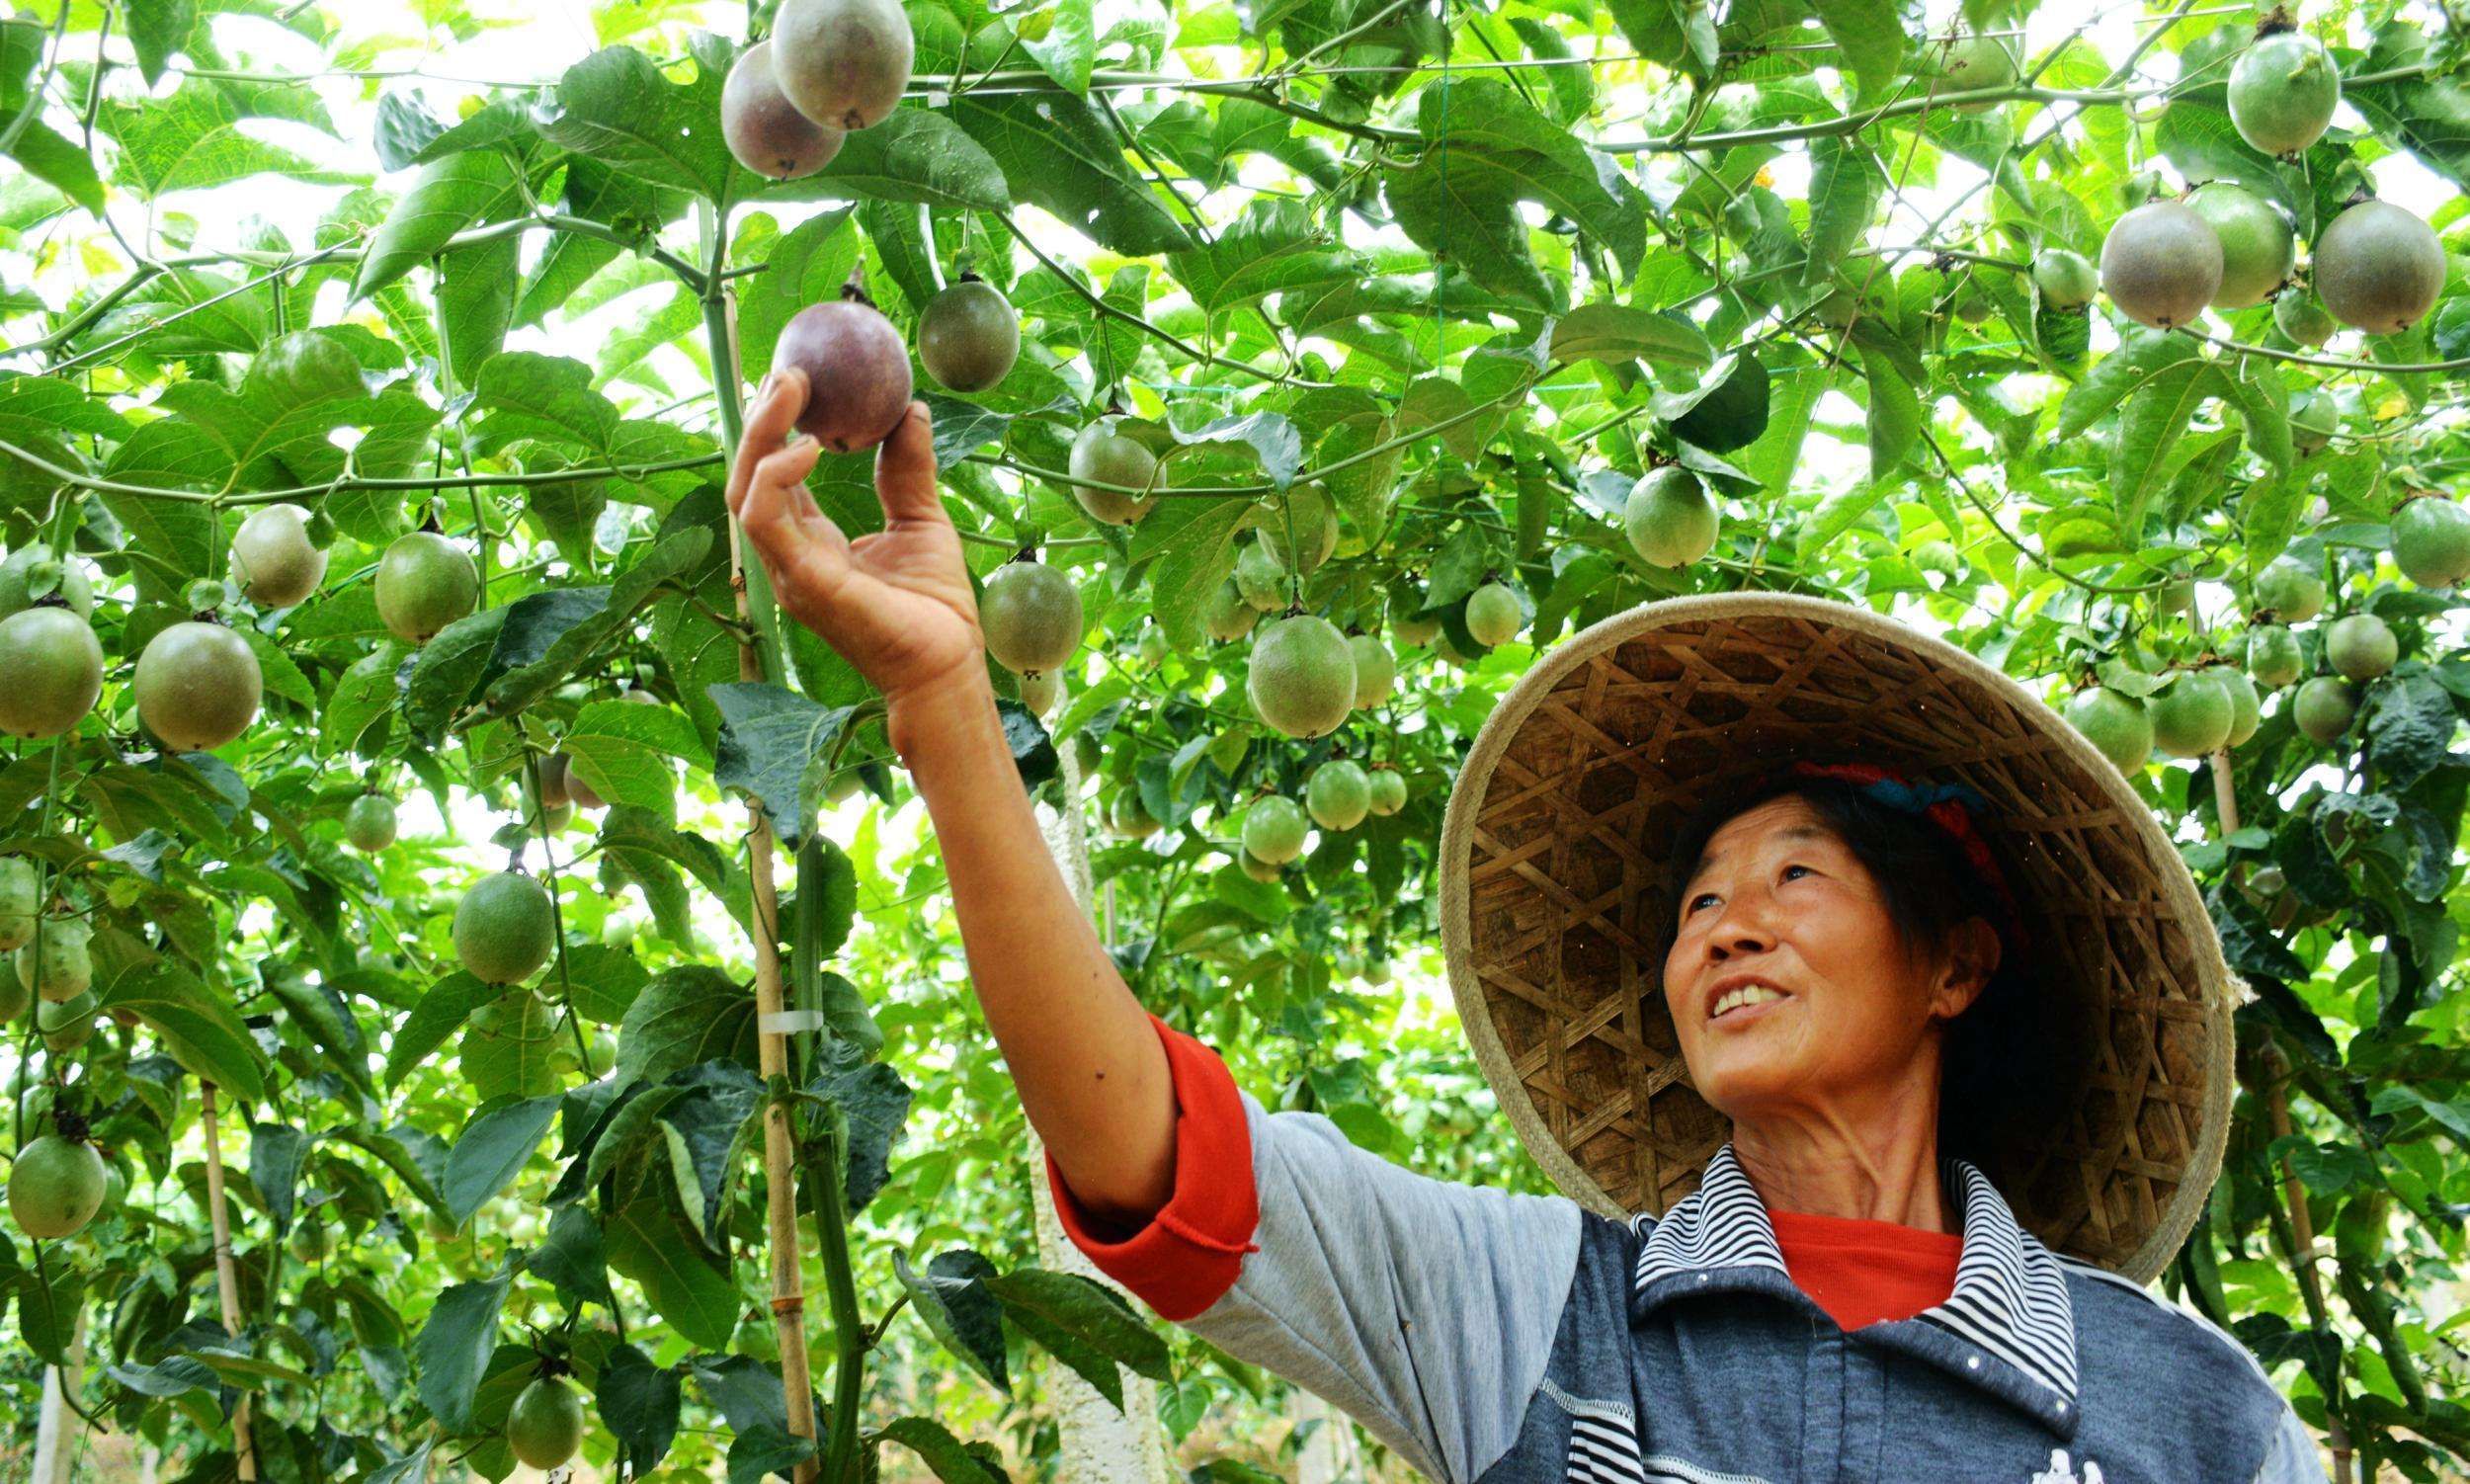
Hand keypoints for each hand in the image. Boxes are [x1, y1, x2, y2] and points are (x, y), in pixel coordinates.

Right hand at [727, 369, 984, 708]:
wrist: (949, 664)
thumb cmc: (936, 606)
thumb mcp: (921, 517)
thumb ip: (908, 467)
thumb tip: (911, 409)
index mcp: (811, 542)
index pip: (773, 476)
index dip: (774, 427)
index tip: (794, 379)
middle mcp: (789, 555)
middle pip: (748, 477)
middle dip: (759, 419)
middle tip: (787, 370)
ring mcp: (789, 572)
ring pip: (745, 492)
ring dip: (761, 435)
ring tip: (791, 389)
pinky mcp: (803, 582)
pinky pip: (766, 520)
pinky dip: (777, 477)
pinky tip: (809, 446)